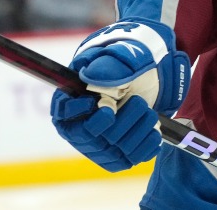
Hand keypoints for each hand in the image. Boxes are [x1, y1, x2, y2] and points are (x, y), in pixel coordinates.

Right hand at [50, 18, 190, 170]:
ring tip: (148, 111)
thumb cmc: (124, 68)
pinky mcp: (118, 159)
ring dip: (138, 128)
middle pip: (91, 134)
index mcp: (68, 103)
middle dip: (121, 118)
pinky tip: (153, 128)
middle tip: (138, 101)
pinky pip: (131, 158)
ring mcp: (98, 148)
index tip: (102, 103)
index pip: (63, 113)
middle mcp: (78, 130)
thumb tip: (94, 77)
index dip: (79, 110)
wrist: (144, 81)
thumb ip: (106, 65)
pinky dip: (147, 143)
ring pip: (114, 148)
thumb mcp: (116, 58)